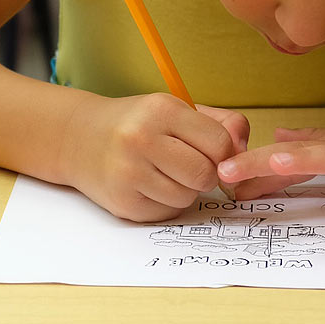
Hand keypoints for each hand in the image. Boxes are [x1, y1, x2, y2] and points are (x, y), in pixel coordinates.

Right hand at [58, 92, 249, 221]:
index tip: (214, 153)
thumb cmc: (139, 123)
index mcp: (162, 110)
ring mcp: (129, 172)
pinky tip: (150, 185)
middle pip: (205, 174)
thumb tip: (245, 151)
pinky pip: (167, 213)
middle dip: (207, 175)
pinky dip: (167, 203)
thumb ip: (221, 124)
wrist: (79, 138)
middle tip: (191, 165)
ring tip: (166, 173)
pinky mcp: (123, 203)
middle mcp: (142, 139)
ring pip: (187, 197)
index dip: (225, 153)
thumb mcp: (177, 110)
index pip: (219, 143)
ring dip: (186, 190)